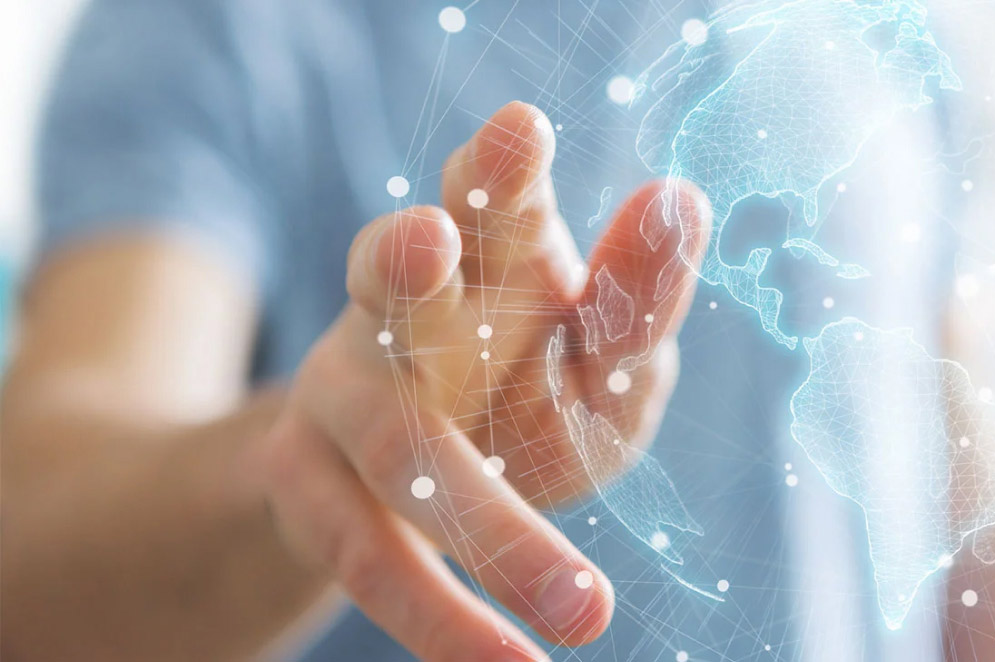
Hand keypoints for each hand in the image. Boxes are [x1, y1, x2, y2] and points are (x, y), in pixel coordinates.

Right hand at [255, 102, 710, 660]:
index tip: (522, 131)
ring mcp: (340, 393)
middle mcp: (396, 308)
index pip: (483, 196)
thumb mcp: (599, 355)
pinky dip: (446, 615)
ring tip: (581, 600)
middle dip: (406, 257)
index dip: (495, 166)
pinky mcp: (307, 485)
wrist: (414, 478)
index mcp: (480, 254)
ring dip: (473, 508)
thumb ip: (637, 297)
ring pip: (393, 442)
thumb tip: (681, 202)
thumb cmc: (525, 392)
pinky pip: (374, 554)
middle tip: (435, 239)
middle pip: (390, 273)